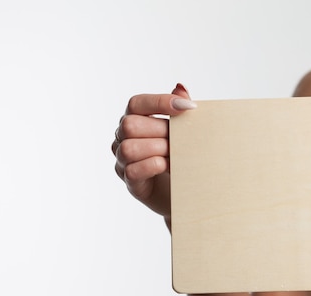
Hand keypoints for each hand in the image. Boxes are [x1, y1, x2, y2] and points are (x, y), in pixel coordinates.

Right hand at [112, 83, 195, 219]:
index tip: (188, 107)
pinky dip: (151, 166)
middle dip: (161, 130)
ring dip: (157, 149)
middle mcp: (123, 138)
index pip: (136, 103)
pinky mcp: (131, 183)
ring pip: (129, 148)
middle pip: (130, 125)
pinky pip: (132, 170)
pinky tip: (167, 166)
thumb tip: (181, 87)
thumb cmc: (183, 158)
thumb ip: (180, 111)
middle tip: (183, 140)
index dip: (160, 102)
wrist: (188, 193)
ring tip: (176, 155)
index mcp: (135, 120)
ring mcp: (123, 161)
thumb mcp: (184, 134)